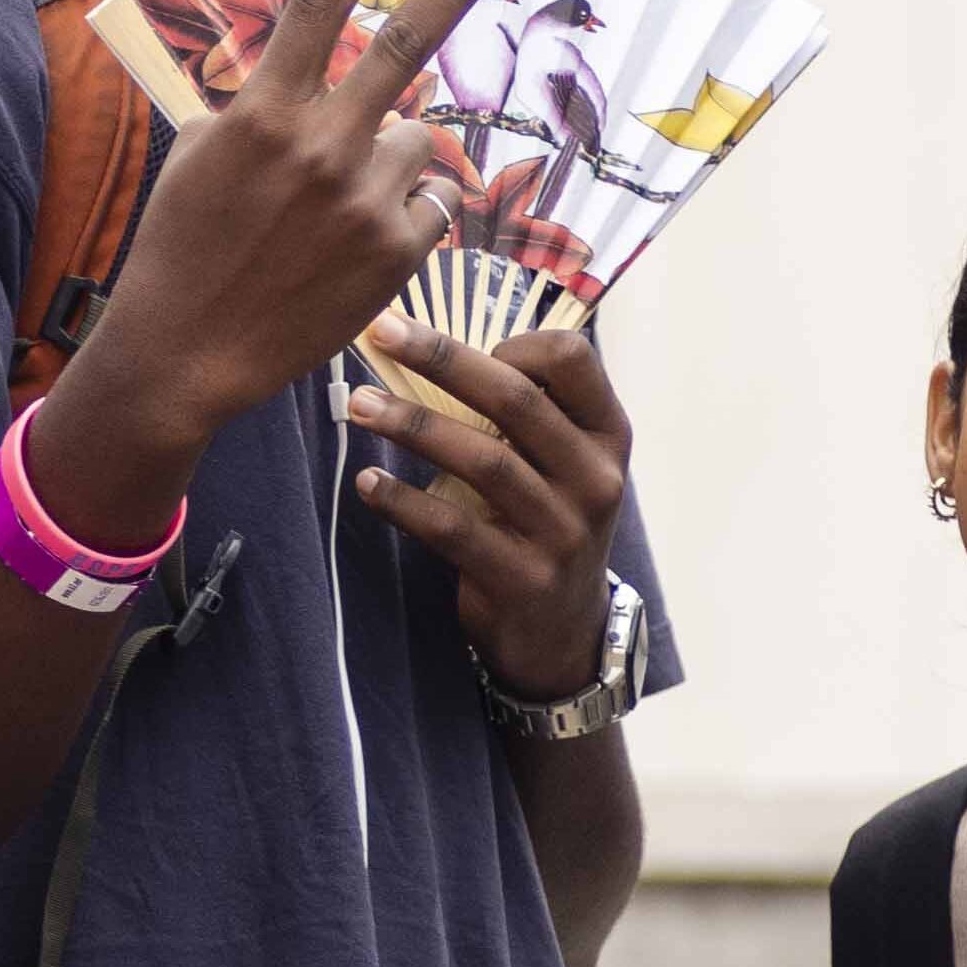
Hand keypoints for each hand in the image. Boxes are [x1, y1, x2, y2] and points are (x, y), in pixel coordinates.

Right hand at [40, 0, 512, 505]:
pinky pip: (428, 207)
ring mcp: (365, 198)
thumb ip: (249, 108)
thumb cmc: (181, 249)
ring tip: (337, 211)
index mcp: (264, 111)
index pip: (322, 3)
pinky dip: (404, 218)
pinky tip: (355, 251)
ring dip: (392, 160)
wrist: (187, 353)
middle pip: (407, 41)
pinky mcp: (396, 251)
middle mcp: (323, 143)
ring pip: (416, 142)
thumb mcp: (196, 157)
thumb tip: (290, 76)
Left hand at [345, 321, 634, 702]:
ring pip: (483, 460)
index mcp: (608, 435)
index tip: (454, 343)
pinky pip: (453, 529)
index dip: (512, 340)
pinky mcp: (523, 579)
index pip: (572, 358)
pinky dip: (403, 501)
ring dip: (412, 424)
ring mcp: (564, 532)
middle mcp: (596, 479)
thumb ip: (523, 412)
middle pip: (517, 400)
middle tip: (381, 332)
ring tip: (359, 405)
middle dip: (442, 358)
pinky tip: (367, 483)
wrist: (561, 633)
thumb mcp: (558, 466)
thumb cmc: (543, 523)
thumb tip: (431, 341)